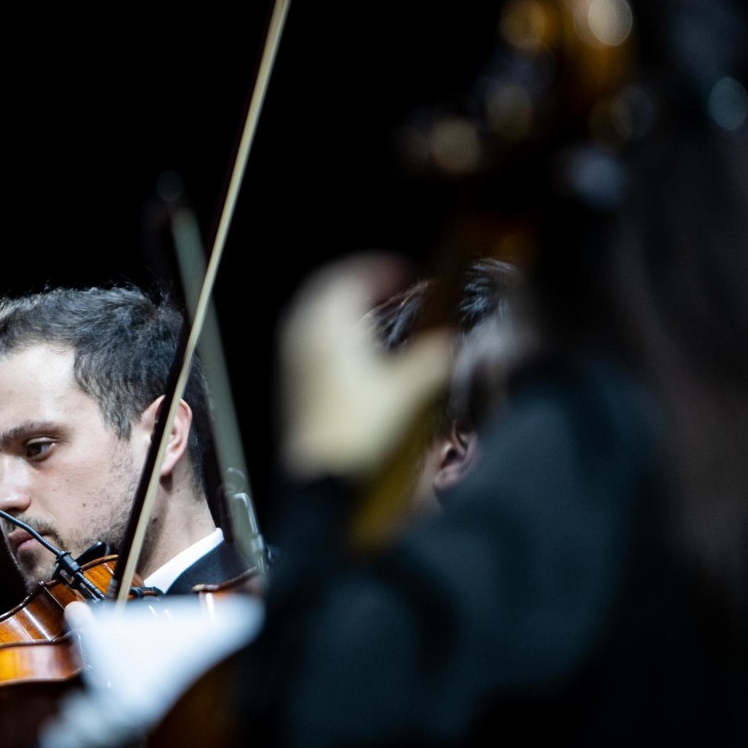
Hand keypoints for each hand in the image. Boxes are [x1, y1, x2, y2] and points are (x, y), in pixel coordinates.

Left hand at [277, 254, 452, 481]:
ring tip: (379, 314)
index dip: (379, 268)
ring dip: (346, 307)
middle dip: (360, 283)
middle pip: (327, 290)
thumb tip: (453, 340)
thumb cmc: (362, 429)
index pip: (347, 276)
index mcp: (327, 324)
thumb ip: (434, 357)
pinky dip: (335, 331)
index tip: (406, 273)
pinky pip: (311, 338)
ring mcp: (294, 358)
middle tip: (391, 287)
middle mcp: (304, 334)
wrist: (325, 479)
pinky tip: (359, 350)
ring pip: (316, 314)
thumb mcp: (408, 389)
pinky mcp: (294, 381)